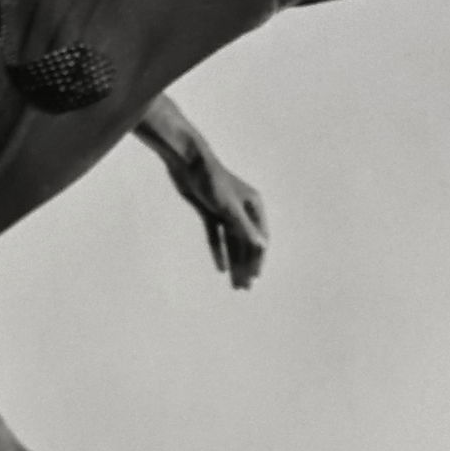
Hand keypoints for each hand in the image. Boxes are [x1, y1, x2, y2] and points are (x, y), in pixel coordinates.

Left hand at [163, 144, 268, 289]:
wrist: (187, 162)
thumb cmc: (211, 180)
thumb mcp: (229, 207)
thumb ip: (244, 228)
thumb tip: (262, 247)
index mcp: (253, 206)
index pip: (259, 238)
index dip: (258, 259)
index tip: (255, 278)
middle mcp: (242, 209)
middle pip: (246, 243)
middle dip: (246, 266)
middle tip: (244, 288)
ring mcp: (225, 211)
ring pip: (232, 242)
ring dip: (234, 262)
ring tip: (234, 283)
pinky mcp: (209, 211)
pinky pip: (216, 236)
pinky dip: (218, 250)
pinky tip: (220, 268)